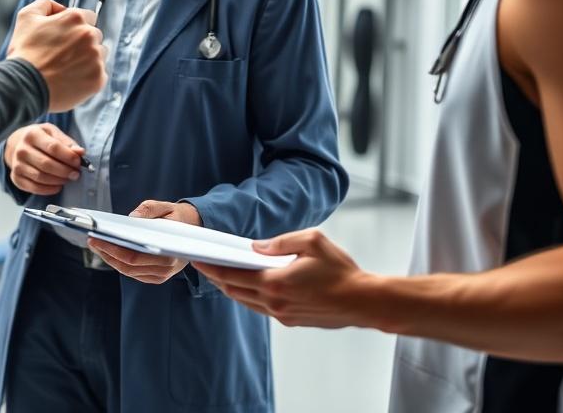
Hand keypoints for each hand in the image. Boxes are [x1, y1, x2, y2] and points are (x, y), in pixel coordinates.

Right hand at [4, 123, 83, 194]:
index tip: (78, 162)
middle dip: (65, 171)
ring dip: (58, 180)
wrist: (18, 145)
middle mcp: (21, 149)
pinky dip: (49, 189)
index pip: (53, 147)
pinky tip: (58, 186)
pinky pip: (34, 188)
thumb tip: (80, 152)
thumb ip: (67, 142)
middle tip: (76, 174)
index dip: (68, 156)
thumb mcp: (53, 133)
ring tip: (68, 179)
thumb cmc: (40, 138)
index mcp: (32, 134)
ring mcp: (17, 165)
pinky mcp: (16, 178)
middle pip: (46, 164)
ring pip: (41, 177)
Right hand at [7, 0, 107, 111]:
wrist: (23, 86)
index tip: (65, 38)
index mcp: (76, 18)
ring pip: (100, 54)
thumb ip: (46, 4)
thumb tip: (61, 8)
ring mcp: (96, 58)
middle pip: (95, 35)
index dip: (76, 27)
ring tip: (66, 68)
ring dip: (88, 58)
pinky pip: (100, 74)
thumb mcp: (26, 16)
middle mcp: (90, 35)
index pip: (88, 17)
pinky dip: (88, 77)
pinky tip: (71, 79)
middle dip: (83, 42)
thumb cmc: (24, 53)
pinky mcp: (98, 79)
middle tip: (63, 55)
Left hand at [86, 200, 201, 283]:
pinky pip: (134, 273)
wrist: (195, 229)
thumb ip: (149, 209)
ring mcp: (162, 275)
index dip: (111, 249)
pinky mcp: (157, 276)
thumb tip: (131, 219)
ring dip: (110, 259)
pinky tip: (109, 252)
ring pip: (128, 272)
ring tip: (97, 245)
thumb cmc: (178, 217)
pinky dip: (119, 263)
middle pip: (128, 266)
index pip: (134, 256)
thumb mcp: (166, 206)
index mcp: (170, 253)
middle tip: (92, 241)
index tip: (95, 239)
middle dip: (106, 253)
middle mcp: (166, 268)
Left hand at [191, 229, 375, 328]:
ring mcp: (281, 314)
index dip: (212, 267)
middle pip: (234, 290)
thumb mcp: (313, 241)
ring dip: (230, 288)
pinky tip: (246, 286)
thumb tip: (257, 246)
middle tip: (203, 265)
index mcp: (275, 282)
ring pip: (245, 301)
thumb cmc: (341, 270)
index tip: (198, 259)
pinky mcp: (290, 320)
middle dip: (216, 277)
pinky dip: (247, 296)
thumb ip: (281, 241)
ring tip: (220, 273)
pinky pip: (260, 308)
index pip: (233, 275)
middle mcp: (274, 302)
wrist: (364, 302)